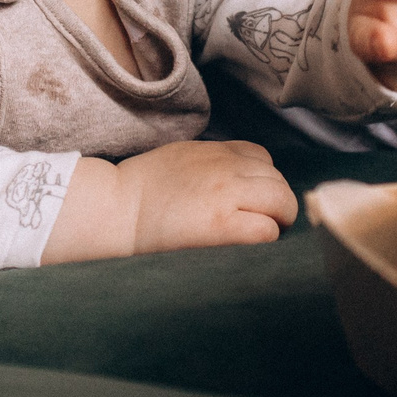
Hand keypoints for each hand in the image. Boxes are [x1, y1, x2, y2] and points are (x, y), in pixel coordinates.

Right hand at [45, 140, 294, 261]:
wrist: (115, 210)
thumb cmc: (142, 190)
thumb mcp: (182, 158)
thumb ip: (214, 163)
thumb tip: (240, 180)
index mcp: (216, 151)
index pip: (264, 159)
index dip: (263, 183)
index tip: (253, 201)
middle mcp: (226, 168)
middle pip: (279, 182)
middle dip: (277, 205)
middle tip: (262, 224)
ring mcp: (226, 195)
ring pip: (281, 203)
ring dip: (276, 221)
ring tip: (257, 236)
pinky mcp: (221, 226)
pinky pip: (267, 230)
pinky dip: (265, 239)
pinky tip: (245, 245)